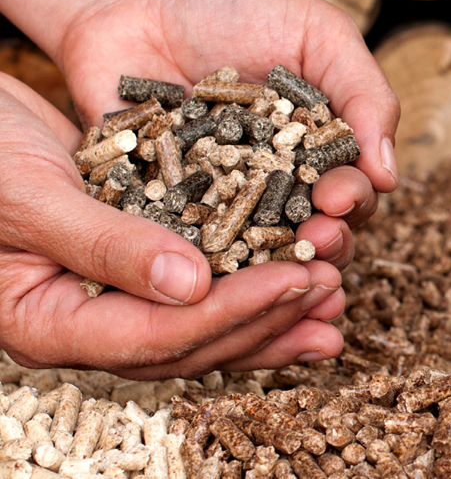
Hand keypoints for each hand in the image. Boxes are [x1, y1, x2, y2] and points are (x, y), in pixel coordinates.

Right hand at [0, 75, 346, 378]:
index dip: (231, 313)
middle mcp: (82, 324)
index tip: (296, 281)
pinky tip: (302, 266)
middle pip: (188, 344)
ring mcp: (108, 298)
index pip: (153, 338)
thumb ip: (105, 244)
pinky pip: (201, 284)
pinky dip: (250, 277)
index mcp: (44, 325)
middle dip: (266, 320)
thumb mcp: (29, 193)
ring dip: (271, 311)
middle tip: (331, 295)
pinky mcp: (135, 263)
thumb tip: (193, 288)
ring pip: (202, 323)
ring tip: (334, 297)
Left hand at [57, 0, 399, 269]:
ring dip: (269, 267)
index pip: (351, 194)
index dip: (351, 204)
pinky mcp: (159, 209)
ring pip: (254, 255)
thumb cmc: (236, 6)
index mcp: (319, 151)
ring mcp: (217, 202)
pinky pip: (181, 245)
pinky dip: (194, 261)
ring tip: (268, 264)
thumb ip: (365, 95)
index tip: (335, 198)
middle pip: (310, 235)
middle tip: (313, 238)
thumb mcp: (320, 34)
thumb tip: (389, 175)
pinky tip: (202, 267)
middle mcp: (274, 185)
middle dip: (321, 245)